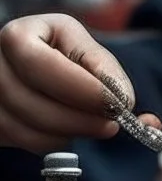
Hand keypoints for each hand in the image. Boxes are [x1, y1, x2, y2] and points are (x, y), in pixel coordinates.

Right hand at [0, 14, 132, 152]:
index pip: (44, 66)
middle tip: (112, 124)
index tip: (116, 103)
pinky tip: (68, 128)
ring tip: (92, 123)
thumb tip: (126, 102)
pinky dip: (55, 141)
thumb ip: (104, 69)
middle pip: (32, 104)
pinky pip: (26, 144)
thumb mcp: (79, 45)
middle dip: (80, 119)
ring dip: (70, 133)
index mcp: (18, 36)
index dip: (82, 90)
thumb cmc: (57, 52)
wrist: (28, 65)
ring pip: (29, 130)